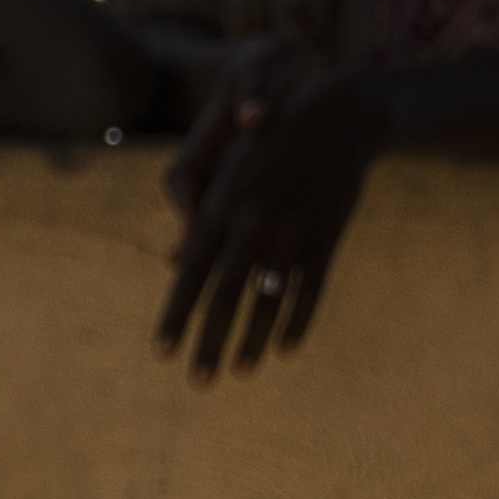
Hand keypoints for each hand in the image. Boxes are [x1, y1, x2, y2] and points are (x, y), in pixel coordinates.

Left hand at [156, 41, 381, 376]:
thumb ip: (202, 225)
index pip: (189, 275)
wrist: (337, 115)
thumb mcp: (231, 177)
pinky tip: (283, 350)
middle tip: (197, 384)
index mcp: (220, 208)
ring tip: (240, 372)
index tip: (161, 353)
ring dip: (251, 344)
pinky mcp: (326, 238)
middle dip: (208, 345)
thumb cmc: (270, 148)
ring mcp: (291, 233)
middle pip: (224, 298)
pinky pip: (308, 294)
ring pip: (267, 303)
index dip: (175, 318)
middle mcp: (251, 224)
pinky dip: (295, 325)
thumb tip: (170, 266)